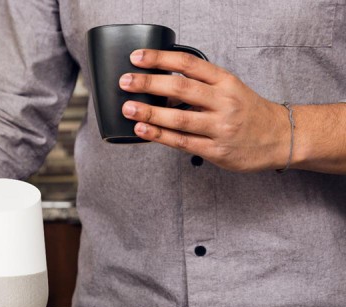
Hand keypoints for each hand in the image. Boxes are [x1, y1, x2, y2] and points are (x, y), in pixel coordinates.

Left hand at [119, 49, 289, 172]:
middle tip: (125, 81)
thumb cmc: (248, 111)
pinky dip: (159, 135)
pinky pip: (182, 142)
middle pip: (181, 88)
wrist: (280, 137)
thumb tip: (159, 85)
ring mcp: (221, 127)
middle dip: (149, 83)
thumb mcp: (229, 88)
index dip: (160, 58)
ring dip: (150, 112)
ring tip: (128, 108)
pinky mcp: (216, 150)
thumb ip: (199, 85)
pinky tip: (143, 129)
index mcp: (225, 81)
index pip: (189, 63)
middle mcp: (224, 101)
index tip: (137, 57)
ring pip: (179, 118)